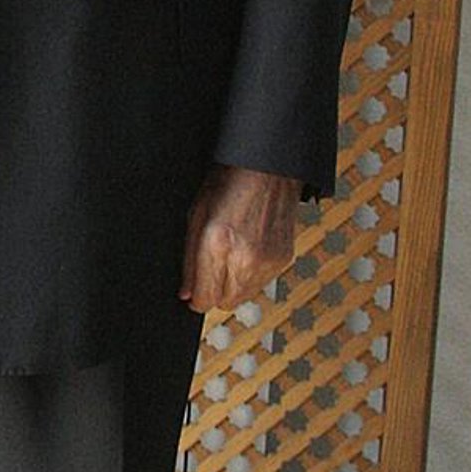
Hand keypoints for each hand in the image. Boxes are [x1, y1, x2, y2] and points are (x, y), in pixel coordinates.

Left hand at [180, 165, 300, 311]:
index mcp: (218, 244)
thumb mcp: (197, 216)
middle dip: (215, 292)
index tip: (194, 292)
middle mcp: (245, 258)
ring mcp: (268, 261)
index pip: (205, 299)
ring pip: (244, 297)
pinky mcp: (283, 259)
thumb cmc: (228, 183)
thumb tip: (187, 293)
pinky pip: (262, 284)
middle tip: (212, 268)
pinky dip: (252, 274)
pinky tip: (248, 249)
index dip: (196, 298)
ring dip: (234, 284)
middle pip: (225, 303)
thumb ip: (190, 260)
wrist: (268, 168)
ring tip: (231, 254)